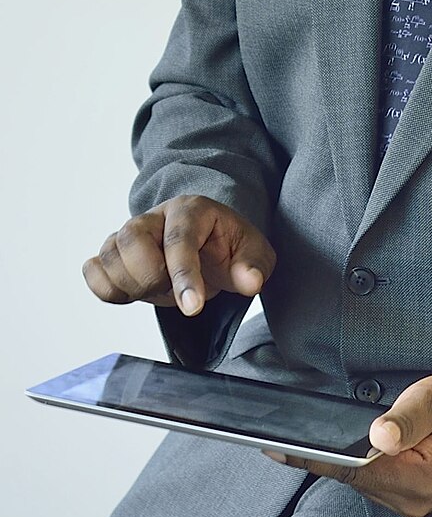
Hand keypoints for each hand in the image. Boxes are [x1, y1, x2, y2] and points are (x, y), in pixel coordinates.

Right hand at [82, 194, 275, 316]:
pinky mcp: (113, 252)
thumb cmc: (228, 246)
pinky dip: (107, 289)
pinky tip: (133, 293)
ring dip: (132, 286)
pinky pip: (93, 270)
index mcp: (191, 209)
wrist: (208, 245)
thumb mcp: (253, 252)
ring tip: (160, 290)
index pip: (179, 240)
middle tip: (176, 291)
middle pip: (132, 240)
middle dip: (152, 277)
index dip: (184, 276)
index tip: (193, 307)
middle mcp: (154, 216)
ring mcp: (129, 232)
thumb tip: (250, 282)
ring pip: (109, 255)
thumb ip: (253, 265)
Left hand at [264, 372, 431, 516]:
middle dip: (322, 456)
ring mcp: (412, 503)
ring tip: (304, 438)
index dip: (313, 458)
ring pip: (360, 482)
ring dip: (339, 461)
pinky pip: (373, 483)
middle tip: (281, 434)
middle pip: (353, 479)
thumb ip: (406, 418)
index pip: (353, 469)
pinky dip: (356, 466)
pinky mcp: (411, 498)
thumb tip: (377, 437)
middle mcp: (413, 500)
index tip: (276, 448)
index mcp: (419, 478)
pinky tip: (341, 449)